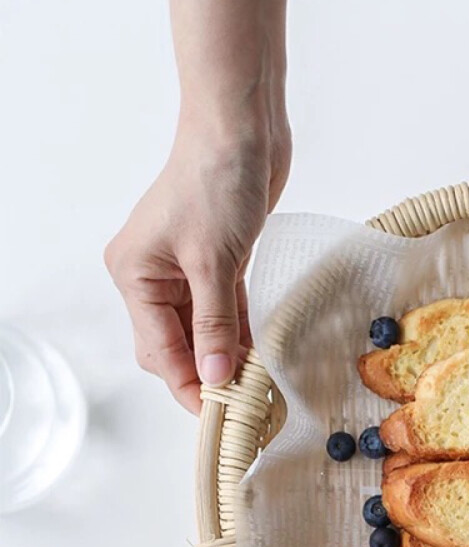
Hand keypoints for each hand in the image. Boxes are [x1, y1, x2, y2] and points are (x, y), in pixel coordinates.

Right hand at [105, 126, 289, 412]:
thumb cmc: (214, 182)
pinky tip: (256, 357)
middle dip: (205, 374)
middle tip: (240, 406)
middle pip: (176, 345)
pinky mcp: (216, 262)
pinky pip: (224, 311)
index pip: (159, 348)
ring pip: (202, 331)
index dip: (187, 384)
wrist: (241, 131)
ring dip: (224, 357)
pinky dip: (237, 334)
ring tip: (253, 389)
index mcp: (135, 274)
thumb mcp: (213, 261)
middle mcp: (153, 275)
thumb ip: (215, 323)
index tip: (215, 415)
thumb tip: (213, 376)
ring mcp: (184, 269)